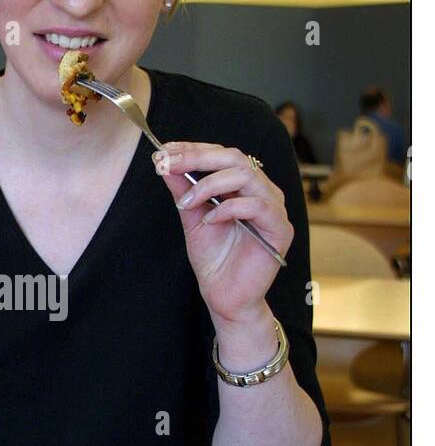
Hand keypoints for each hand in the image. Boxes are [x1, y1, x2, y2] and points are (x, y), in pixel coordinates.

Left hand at [154, 141, 293, 324]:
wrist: (224, 296)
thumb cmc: (213, 259)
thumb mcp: (192, 218)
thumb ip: (183, 190)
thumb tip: (165, 163)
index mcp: (245, 186)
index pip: (223, 155)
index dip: (194, 149)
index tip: (165, 151)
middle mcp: (263, 192)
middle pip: (235, 158)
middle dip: (198, 158)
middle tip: (169, 164)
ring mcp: (274, 209)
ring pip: (246, 176)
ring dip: (209, 184)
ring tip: (186, 201)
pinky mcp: (280, 229)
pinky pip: (256, 206)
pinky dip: (228, 209)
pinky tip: (209, 221)